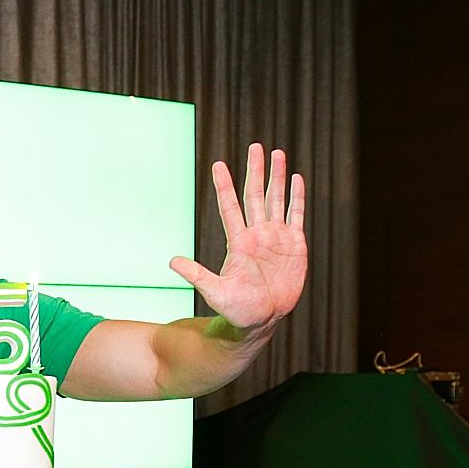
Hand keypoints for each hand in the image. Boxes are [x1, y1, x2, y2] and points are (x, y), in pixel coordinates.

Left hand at [169, 144, 306, 337]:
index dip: (224, 186)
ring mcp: (276, 238)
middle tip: (256, 146)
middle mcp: (256, 234)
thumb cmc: (237, 309)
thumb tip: (171, 262)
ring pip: (276, 199)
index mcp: (238, 242)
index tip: (218, 164)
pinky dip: (297, 197)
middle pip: (256, 195)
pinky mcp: (294, 245)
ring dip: (277, 177)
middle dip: (256, 170)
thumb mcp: (215, 292)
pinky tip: (297, 179)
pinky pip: (296, 215)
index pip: (230, 207)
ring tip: (277, 154)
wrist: (262, 321)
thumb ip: (196, 275)